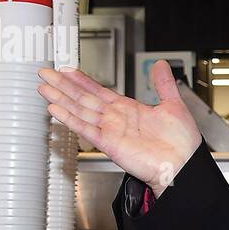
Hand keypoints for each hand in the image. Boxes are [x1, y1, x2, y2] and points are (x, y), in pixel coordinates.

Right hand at [37, 59, 202, 197]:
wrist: (184, 164)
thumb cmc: (182, 142)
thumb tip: (160, 64)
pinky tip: (55, 109)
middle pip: (84, 98)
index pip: (100, 91)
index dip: (82, 80)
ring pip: (80, 111)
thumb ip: (163, 83)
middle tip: (46, 73)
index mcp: (129, 109)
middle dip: (64, 86)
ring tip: (44, 88)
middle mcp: (117, 120)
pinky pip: (86, 129)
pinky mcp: (109, 144)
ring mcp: (111, 131)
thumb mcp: (173, 104)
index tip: (67, 70)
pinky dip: (70, 119)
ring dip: (61, 99)